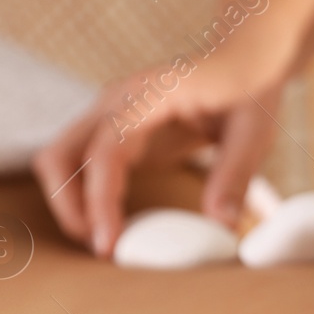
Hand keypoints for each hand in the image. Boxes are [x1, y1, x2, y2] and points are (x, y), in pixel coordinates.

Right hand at [33, 65, 282, 257]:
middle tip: (104, 249)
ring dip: (71, 204)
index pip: (105, 150)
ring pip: (60, 161)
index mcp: (148, 96)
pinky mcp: (114, 132)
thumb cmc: (250, 93)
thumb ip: (236, 176)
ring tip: (107, 242)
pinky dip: (85, 197)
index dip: (100, 200)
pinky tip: (113, 227)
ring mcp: (108, 115)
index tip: (107, 244)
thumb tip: (221, 225)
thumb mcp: (254, 133)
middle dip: (70, 206)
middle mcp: (116, 101)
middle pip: (59, 155)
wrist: (244, 63)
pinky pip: (81, 166)